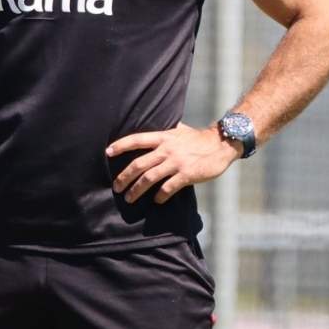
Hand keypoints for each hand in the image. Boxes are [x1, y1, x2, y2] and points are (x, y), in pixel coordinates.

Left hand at [106, 123, 240, 204]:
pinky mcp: (187, 174)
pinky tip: (156, 201)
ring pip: (150, 178)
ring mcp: (176, 162)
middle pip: (139, 164)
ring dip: (137, 190)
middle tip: (116, 187)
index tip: (107, 153)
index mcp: (163, 137)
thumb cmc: (197, 138)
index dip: (121, 145)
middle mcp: (167, 149)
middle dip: (124, 177)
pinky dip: (160, 196)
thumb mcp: (178, 130)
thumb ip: (163, 132)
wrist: (221, 144)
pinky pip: (168, 188)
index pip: (136, 139)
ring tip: (129, 198)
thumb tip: (149, 128)